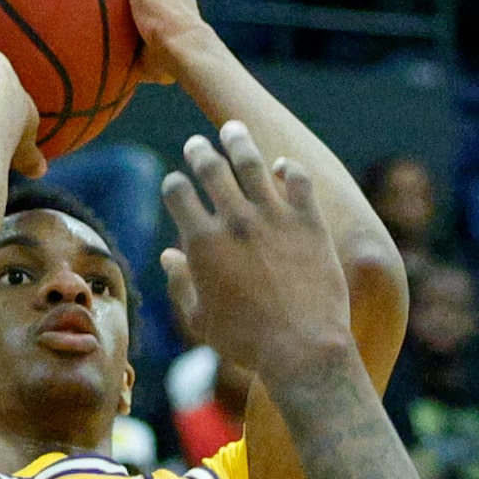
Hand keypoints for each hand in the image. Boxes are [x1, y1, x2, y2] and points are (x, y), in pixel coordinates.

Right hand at [160, 122, 350, 384]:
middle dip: (199, 151)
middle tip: (197, 144)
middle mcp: (235, 221)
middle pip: (210, 167)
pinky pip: (297, 179)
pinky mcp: (308, 221)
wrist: (302, 348)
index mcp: (201, 242)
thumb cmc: (246, 342)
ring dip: (238, 141)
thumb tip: (169, 255)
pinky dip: (287, 167)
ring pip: (251, 162)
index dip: (174, 184)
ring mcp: (274, 217)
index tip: (177, 185)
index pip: (178, 191)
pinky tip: (282, 166)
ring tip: (233, 130)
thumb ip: (181, 283)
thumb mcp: (201, 320)